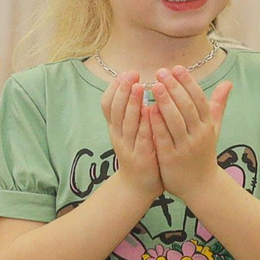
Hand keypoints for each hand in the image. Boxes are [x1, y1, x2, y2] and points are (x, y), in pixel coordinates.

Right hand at [103, 70, 162, 196]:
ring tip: (140, 87)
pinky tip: (151, 112)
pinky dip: (145, 124)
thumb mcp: (130, 132)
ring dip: (132, 103)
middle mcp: (118, 135)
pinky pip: (142, 138)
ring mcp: (128, 146)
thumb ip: (132, 113)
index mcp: (115, 127)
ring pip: (126, 122)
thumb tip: (135, 87)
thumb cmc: (138, 154)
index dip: (115, 87)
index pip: (108, 103)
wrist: (137, 187)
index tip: (126, 73)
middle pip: (115, 109)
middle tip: (132, 74)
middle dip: (123, 89)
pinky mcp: (140, 157)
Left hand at [148, 66, 234, 200]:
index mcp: (208, 125)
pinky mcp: (171, 159)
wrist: (202, 187)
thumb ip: (218, 104)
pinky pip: (163, 138)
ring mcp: (185, 147)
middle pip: (187, 107)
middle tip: (161, 72)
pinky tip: (147, 109)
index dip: (188, 83)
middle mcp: (199, 135)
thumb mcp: (214, 128)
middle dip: (174, 88)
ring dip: (165, 102)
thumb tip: (228, 83)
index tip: (176, 68)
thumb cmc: (204, 153)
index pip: (199, 99)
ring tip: (154, 85)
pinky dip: (156, 123)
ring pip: (175, 121)